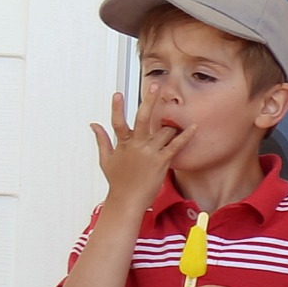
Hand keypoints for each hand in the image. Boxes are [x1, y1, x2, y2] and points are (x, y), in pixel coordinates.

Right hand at [90, 91, 183, 213]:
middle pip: (143, 119)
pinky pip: (175, 145)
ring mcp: (149, 153)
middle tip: (156, 86)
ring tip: (176, 117)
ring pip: (162, 130)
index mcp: (123, 144)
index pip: (118, 122)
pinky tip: (194, 127)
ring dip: (170, 124)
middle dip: (150, 101)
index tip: (118, 94)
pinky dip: (185, 136)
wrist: (128, 200)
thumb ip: (102, 140)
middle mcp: (136, 146)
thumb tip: (93, 124)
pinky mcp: (162, 161)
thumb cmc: (118, 181)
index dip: (117, 108)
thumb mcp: (106, 160)